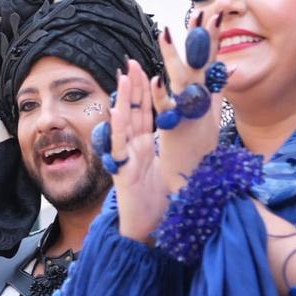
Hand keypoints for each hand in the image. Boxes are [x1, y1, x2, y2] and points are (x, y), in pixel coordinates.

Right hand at [112, 60, 170, 241]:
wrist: (147, 232)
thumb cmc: (157, 205)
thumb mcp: (167, 170)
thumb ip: (168, 151)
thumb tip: (178, 134)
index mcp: (145, 148)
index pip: (146, 114)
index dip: (146, 92)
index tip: (147, 69)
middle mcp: (134, 151)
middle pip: (135, 113)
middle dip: (133, 87)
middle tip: (132, 62)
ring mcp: (127, 160)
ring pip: (125, 125)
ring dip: (125, 100)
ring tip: (125, 77)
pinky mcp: (124, 174)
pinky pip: (120, 147)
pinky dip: (118, 127)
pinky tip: (117, 110)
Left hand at [154, 13, 224, 192]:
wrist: (197, 181)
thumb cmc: (201, 149)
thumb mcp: (211, 116)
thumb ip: (214, 93)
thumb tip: (220, 69)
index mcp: (206, 97)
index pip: (209, 62)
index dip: (212, 39)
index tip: (212, 15)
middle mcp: (201, 103)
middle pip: (200, 66)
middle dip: (202, 39)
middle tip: (202, 13)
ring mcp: (188, 115)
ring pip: (182, 83)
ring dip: (175, 58)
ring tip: (166, 33)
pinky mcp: (173, 130)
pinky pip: (166, 110)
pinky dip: (162, 96)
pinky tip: (155, 79)